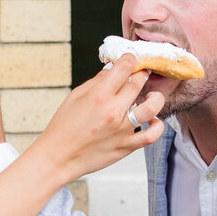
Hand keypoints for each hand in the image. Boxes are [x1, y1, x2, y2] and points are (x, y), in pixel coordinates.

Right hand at [31, 54, 164, 182]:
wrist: (59, 156)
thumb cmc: (64, 127)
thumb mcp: (75, 96)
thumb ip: (97, 82)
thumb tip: (113, 70)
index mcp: (98, 95)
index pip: (124, 67)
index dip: (130, 59)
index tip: (130, 60)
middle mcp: (113, 111)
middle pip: (138, 83)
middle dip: (141, 74)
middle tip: (139, 74)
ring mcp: (122, 129)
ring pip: (152, 107)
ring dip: (155, 97)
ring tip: (151, 96)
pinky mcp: (126, 146)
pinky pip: (151, 136)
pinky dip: (157, 126)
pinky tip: (152, 120)